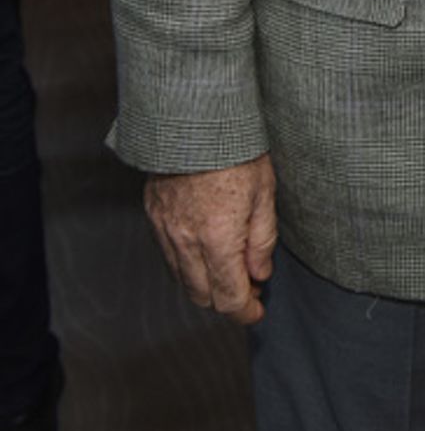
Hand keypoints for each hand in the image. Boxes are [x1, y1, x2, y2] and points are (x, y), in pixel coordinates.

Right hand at [144, 155, 277, 324]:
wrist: (193, 119)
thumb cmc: (235, 150)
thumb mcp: (264, 192)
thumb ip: (262, 240)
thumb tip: (260, 274)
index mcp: (218, 238)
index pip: (229, 297)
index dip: (246, 311)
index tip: (258, 310)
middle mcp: (186, 241)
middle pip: (203, 296)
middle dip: (228, 300)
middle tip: (250, 286)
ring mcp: (166, 230)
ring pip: (183, 280)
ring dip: (206, 284)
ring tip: (230, 267)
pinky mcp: (154, 217)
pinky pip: (169, 257)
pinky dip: (187, 265)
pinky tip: (205, 251)